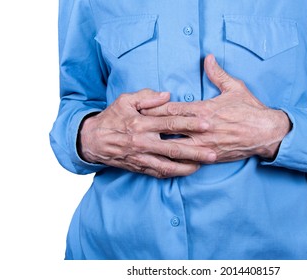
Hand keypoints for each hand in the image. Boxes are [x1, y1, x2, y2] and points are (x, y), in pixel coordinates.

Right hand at [78, 89, 215, 177]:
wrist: (93, 140)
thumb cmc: (112, 117)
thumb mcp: (125, 100)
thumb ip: (146, 96)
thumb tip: (168, 95)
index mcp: (141, 123)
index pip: (170, 123)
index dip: (190, 123)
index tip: (207, 123)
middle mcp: (142, 142)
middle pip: (173, 148)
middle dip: (195, 151)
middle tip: (213, 153)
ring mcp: (141, 157)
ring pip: (168, 165)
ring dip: (188, 166)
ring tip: (204, 165)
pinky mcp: (140, 167)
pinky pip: (159, 173)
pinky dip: (174, 173)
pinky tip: (188, 171)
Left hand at [142, 55, 290, 161]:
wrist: (266, 133)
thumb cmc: (250, 110)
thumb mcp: (235, 88)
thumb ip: (218, 74)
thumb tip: (208, 58)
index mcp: (204, 110)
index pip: (172, 109)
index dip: (154, 109)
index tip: (139, 110)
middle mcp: (201, 129)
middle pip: (169, 128)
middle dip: (151, 128)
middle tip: (132, 129)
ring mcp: (204, 145)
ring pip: (175, 147)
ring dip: (158, 146)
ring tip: (142, 147)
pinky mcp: (210, 157)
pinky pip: (188, 160)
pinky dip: (174, 161)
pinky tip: (163, 162)